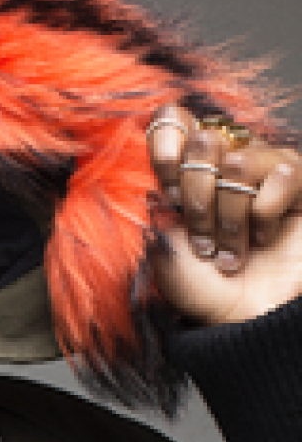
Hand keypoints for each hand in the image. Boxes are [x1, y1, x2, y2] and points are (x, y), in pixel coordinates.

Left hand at [148, 106, 301, 325]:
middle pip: (203, 141)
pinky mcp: (299, 184)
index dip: (165, 148)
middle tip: (200, 237)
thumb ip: (154, 211)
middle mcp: (222, 165)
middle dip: (195, 197)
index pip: (172, 121)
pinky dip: (265, 213)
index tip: (167, 193)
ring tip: (230, 249)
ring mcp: (263, 172)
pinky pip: (282, 173)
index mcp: (184, 174)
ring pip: (238, 161)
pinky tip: (265, 237)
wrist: (246, 320)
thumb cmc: (204, 289)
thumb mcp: (164, 251)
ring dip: (229, 215)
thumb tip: (154, 186)